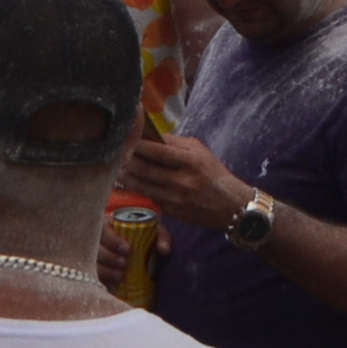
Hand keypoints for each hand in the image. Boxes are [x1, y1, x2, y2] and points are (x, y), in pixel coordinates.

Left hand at [123, 132, 246, 230]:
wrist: (230, 205)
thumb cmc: (213, 174)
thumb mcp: (200, 152)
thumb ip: (175, 143)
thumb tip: (150, 135)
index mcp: (190, 161)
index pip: (157, 151)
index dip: (137, 145)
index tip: (126, 138)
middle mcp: (181, 181)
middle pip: (144, 169)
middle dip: (127, 160)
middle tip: (116, 153)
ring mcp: (175, 198)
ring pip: (142, 185)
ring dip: (126, 176)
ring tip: (118, 167)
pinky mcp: (172, 211)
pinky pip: (149, 197)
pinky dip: (138, 189)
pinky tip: (131, 181)